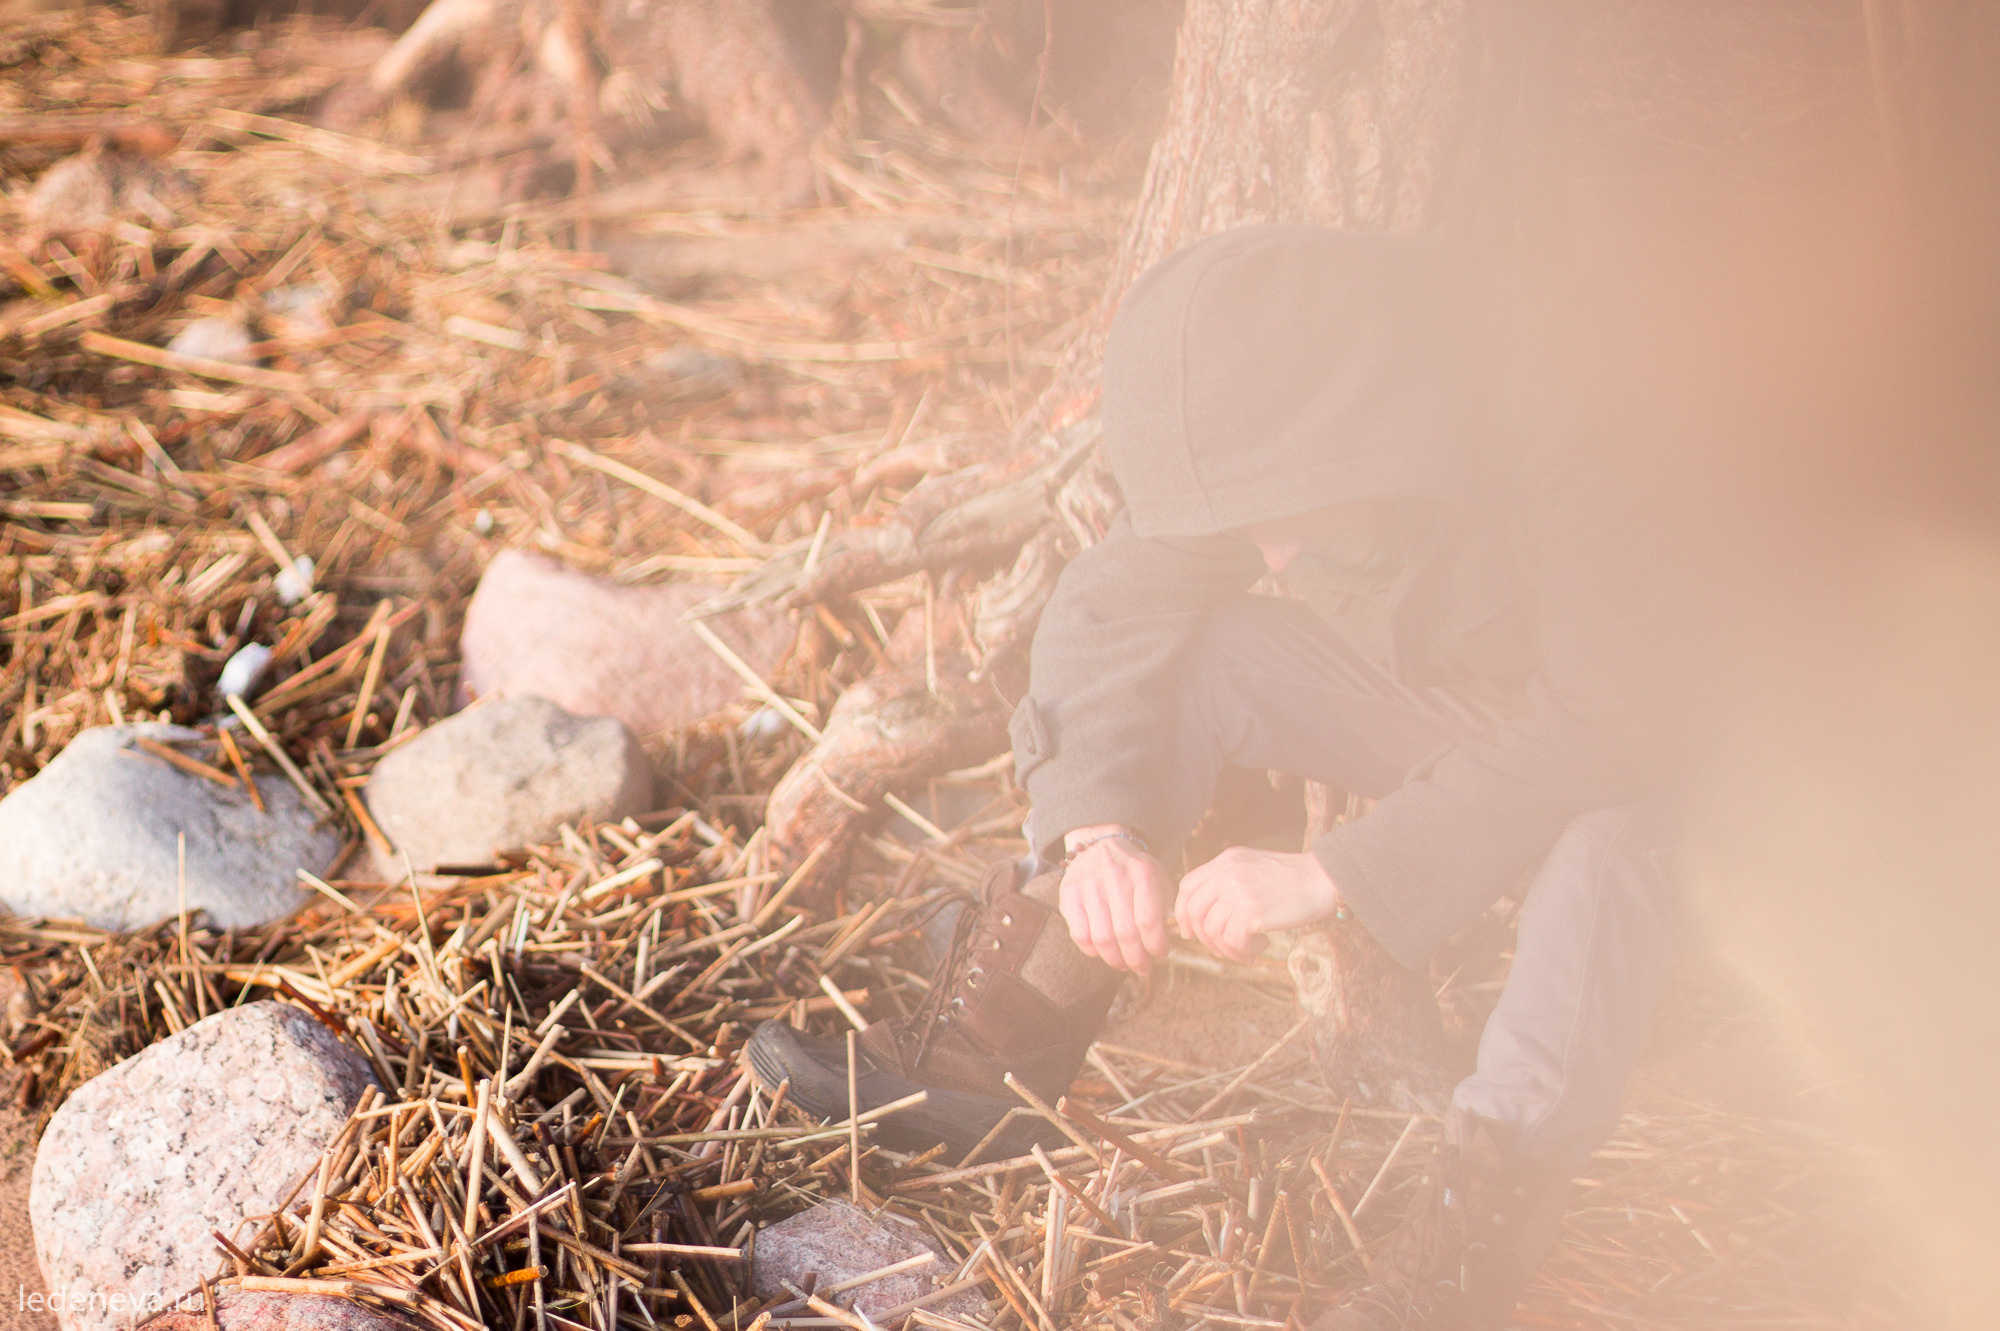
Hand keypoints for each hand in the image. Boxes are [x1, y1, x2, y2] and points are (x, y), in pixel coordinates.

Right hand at [1058, 825, 1171, 973]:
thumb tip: (1174, 937)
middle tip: (1143, 968)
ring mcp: (1089, 885)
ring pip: (1103, 939)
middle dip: (1137, 959)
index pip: (1149, 922)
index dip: (1156, 946)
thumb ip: (1167, 907)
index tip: (1160, 955)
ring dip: (1116, 960)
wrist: (1102, 845)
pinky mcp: (1069, 894)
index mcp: (1142, 873)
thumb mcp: (1157, 879)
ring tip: (1125, 964)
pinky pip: (1080, 935)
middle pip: (1126, 934)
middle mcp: (1115, 877)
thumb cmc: (1135, 871)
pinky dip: (1093, 951)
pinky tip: (1103, 952)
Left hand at [1175, 846, 1341, 963]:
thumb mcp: (1253, 868)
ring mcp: (1239, 890)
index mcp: (1226, 860)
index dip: (1183, 913)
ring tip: (1248, 949)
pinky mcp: (1252, 910)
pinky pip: (1233, 940)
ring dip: (1228, 948)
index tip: (1190, 932)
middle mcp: (1228, 872)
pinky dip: (1243, 950)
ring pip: (1213, 931)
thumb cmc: (1293, 880)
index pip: (1187, 886)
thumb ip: (1229, 882)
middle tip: (1223, 949)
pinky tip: (1260, 946)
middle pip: (1195, 912)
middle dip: (1205, 938)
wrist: (1324, 879)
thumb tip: (1205, 917)